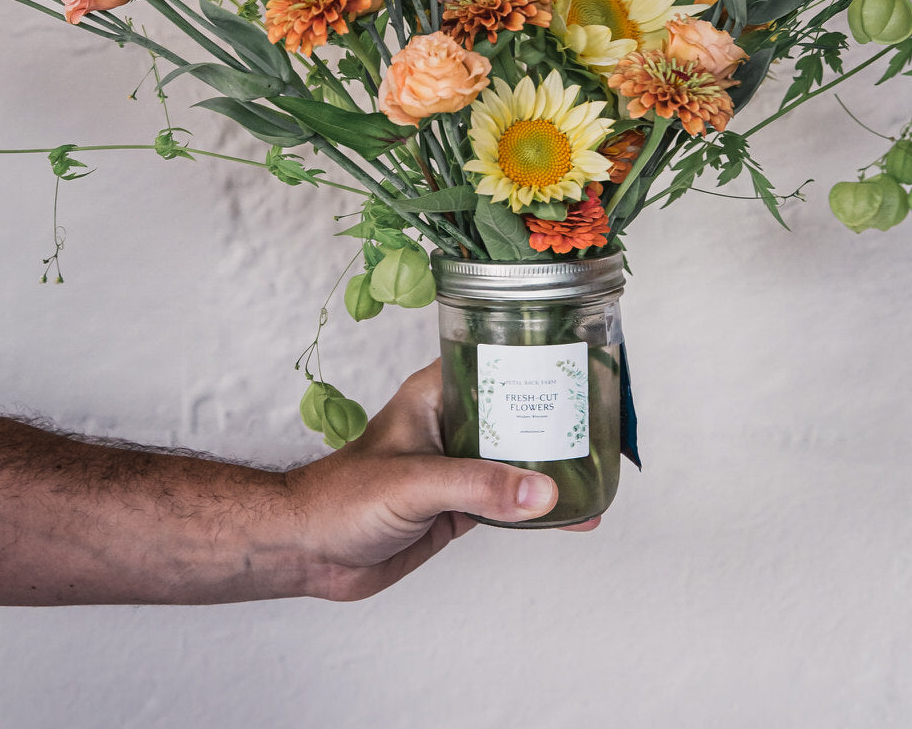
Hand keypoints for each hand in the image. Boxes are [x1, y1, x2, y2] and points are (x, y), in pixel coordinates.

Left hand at [282, 360, 600, 599]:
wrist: (308, 553)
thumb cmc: (342, 499)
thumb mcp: (416, 484)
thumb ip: (480, 487)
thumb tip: (545, 491)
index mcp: (436, 394)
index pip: (494, 361)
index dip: (535, 359)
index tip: (578, 366)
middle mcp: (451, 423)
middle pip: (515, 411)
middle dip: (556, 416)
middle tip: (603, 421)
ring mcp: (456, 466)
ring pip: (516, 457)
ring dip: (553, 465)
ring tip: (601, 467)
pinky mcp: (458, 505)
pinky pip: (508, 501)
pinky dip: (540, 508)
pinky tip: (572, 516)